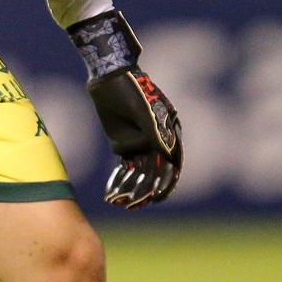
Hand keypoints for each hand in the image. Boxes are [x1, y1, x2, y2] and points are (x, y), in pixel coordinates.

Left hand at [86, 66, 181, 206]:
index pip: (172, 163)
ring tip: (116, 202)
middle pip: (154, 172)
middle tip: (132, 205)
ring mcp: (141, 144)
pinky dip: (118, 180)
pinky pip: (124, 167)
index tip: (156, 198)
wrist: (109, 76)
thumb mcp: (143, 109)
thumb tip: (169, 156)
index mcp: (170, 133)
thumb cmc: (130, 89)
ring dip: (129, 188)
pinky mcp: (125, 144)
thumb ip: (155, 132)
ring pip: (138, 173)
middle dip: (143, 190)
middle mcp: (158, 142)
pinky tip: (110, 192)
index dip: (166, 182)